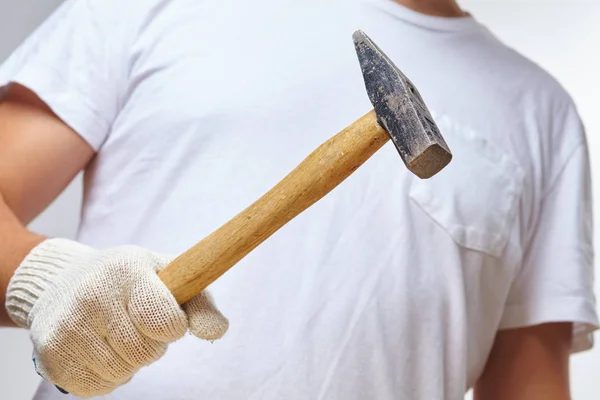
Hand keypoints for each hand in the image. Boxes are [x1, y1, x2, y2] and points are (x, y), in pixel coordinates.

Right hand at [5, 238, 228, 397]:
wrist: (66, 281)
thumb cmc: (132, 283)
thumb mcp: (169, 278)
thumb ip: (200, 304)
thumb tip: (217, 331)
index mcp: (128, 269)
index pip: (164, 320)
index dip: (173, 326)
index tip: (167, 317)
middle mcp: (92, 294)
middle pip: (145, 352)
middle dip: (151, 345)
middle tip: (137, 324)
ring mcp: (67, 325)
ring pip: (122, 372)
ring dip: (129, 362)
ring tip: (116, 335)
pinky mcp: (51, 354)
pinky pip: (97, 388)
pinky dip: (106, 376)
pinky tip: (98, 349)